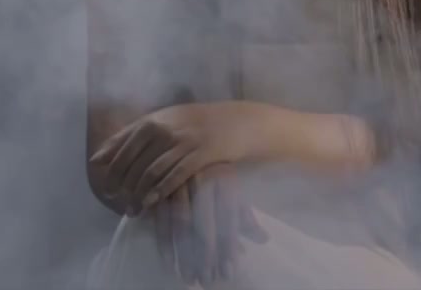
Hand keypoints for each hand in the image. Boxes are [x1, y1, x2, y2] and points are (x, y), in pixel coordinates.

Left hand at [91, 101, 257, 215]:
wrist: (235, 121)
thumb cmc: (194, 122)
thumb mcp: (162, 121)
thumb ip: (130, 136)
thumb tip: (97, 158)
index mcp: (151, 121)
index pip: (121, 150)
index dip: (110, 173)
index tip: (106, 190)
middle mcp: (164, 130)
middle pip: (134, 164)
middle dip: (123, 189)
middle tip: (120, 205)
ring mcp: (183, 141)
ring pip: (151, 173)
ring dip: (139, 194)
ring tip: (134, 210)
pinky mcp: (200, 154)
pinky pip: (175, 176)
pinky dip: (160, 191)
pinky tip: (152, 202)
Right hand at [151, 165, 267, 287]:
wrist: (182, 144)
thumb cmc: (213, 172)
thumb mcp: (231, 190)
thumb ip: (245, 217)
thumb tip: (264, 240)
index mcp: (225, 178)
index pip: (229, 217)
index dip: (229, 246)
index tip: (229, 272)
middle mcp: (201, 179)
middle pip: (205, 223)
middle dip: (206, 255)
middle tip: (208, 280)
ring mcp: (177, 183)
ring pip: (181, 225)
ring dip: (184, 255)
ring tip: (189, 279)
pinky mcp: (157, 189)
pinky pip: (159, 221)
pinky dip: (164, 245)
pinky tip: (170, 265)